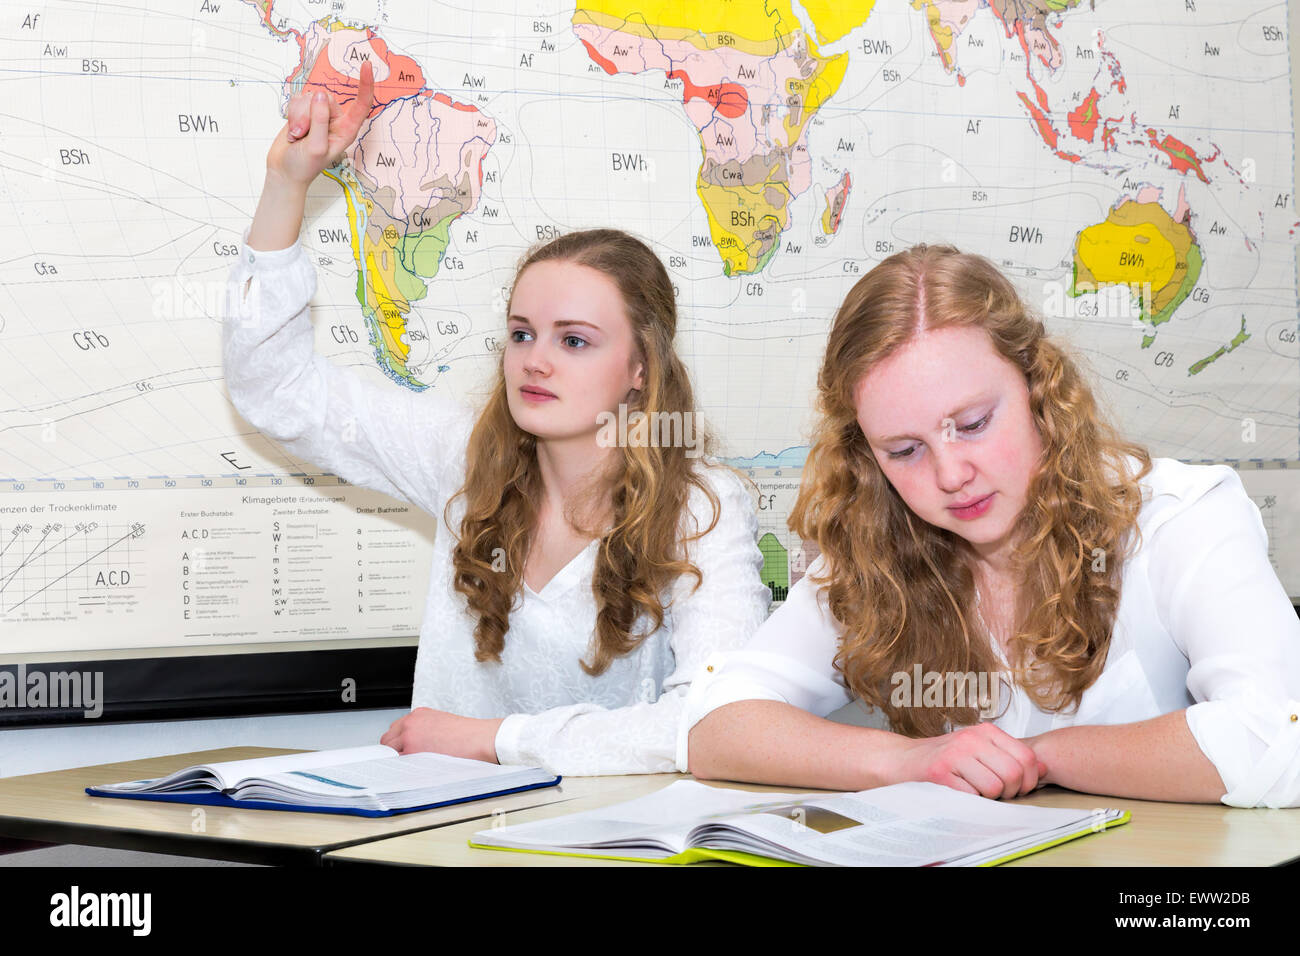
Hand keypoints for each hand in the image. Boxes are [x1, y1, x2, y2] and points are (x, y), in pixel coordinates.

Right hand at [268, 60, 374, 187]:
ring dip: (299, 116)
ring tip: (298, 136)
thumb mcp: (315, 146)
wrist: (283, 171)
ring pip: (310, 97)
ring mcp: (319, 114)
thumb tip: (322, 96)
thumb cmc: (303, 166)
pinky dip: (291, 114)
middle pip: (326, 98)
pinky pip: (297, 99)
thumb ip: (320, 120)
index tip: (366, 66)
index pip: (361, 105)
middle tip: (303, 135)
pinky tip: (293, 131)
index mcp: (347, 130)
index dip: (366, 85)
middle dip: (309, 114)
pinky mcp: (304, 111)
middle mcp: (335, 120)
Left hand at [380, 707, 502, 763]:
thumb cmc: (467, 735)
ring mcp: (409, 738)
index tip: (400, 750)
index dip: (397, 742)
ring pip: (390, 753)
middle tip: (405, 761)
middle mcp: (410, 724)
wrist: (479, 739)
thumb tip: (413, 746)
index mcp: (418, 715)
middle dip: (394, 751)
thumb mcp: (441, 723)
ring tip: (411, 768)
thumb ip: (423, 730)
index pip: (395, 729)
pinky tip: (413, 773)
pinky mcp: (412, 753)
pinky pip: (399, 764)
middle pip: (387, 740)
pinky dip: (403, 770)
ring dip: (398, 760)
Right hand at [887, 723, 1047, 798]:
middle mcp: (972, 738)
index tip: (1017, 789)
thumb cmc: (943, 759)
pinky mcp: (940, 772)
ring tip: (975, 792)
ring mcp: (955, 754)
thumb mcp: (980, 751)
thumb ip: (1010, 757)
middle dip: (1010, 792)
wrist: (902, 761)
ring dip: (988, 798)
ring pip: (994, 787)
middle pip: (1013, 774)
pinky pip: (972, 796)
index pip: (1027, 757)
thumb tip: (1043, 767)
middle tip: (996, 794)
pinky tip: (959, 793)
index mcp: (985, 731)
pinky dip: (970, 801)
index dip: (1029, 780)